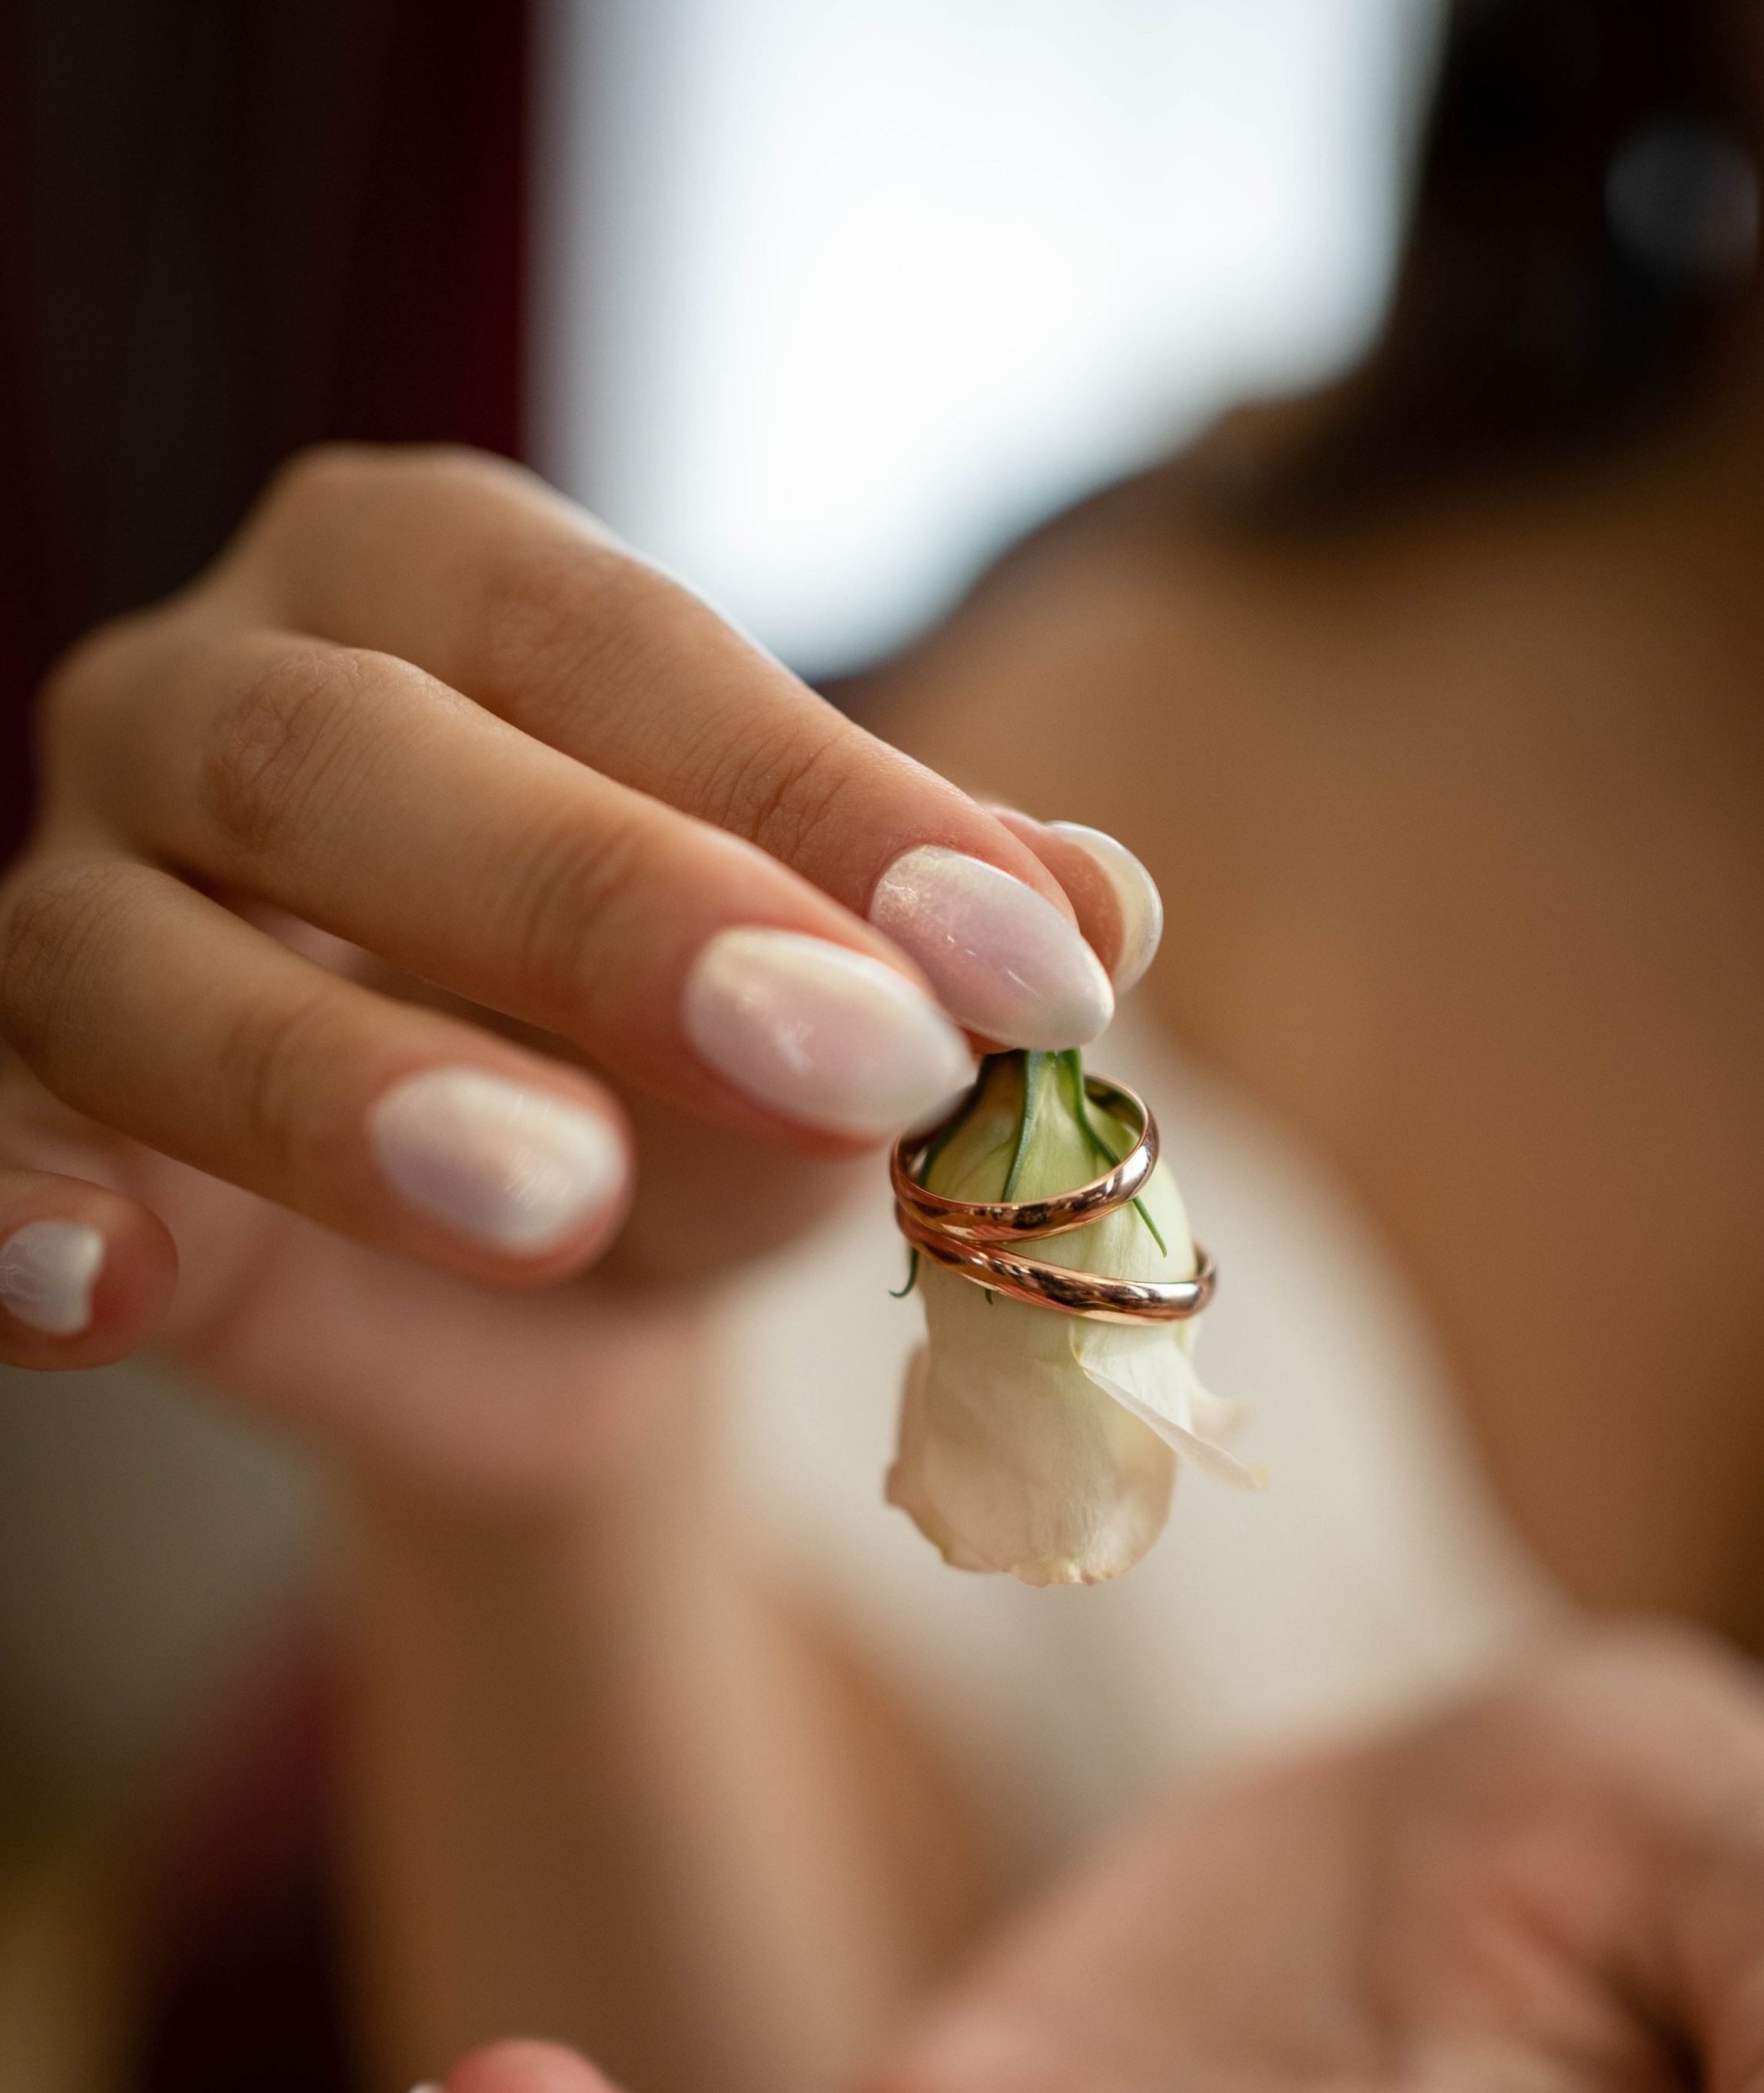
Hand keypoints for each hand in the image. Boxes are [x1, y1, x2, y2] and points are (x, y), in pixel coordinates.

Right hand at [0, 447, 1138, 1489]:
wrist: (560, 1272)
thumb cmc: (707, 1075)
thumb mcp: (858, 1007)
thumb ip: (958, 947)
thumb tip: (1107, 901)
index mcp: (432, 582)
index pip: (606, 639)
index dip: (817, 794)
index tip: (1025, 971)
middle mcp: (216, 696)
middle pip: (346, 753)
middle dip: (602, 906)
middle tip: (839, 1064)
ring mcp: (82, 901)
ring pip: (135, 960)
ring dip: (344, 1083)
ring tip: (556, 1201)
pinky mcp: (21, 1111)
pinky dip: (25, 1216)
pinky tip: (109, 1291)